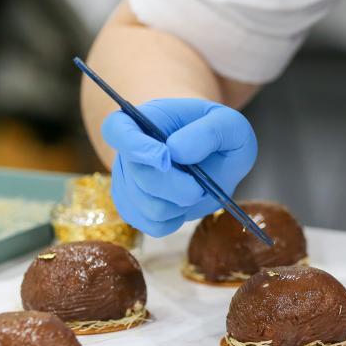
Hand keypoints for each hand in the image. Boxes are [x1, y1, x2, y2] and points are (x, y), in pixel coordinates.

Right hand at [101, 98, 256, 236]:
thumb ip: (209, 131)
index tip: (164, 157)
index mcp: (145, 120)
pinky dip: (176, 220)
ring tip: (195, 190)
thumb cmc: (218, 135)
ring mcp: (127, 182)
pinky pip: (152, 225)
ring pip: (147, 206)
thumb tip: (176, 151)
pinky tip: (184, 204)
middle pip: (139, 176)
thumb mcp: (228, 123)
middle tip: (200, 184)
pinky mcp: (135, 209)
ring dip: (181, 204)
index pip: (117, 128)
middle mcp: (128, 151)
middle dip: (178, 185)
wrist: (214, 155)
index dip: (135, 146)